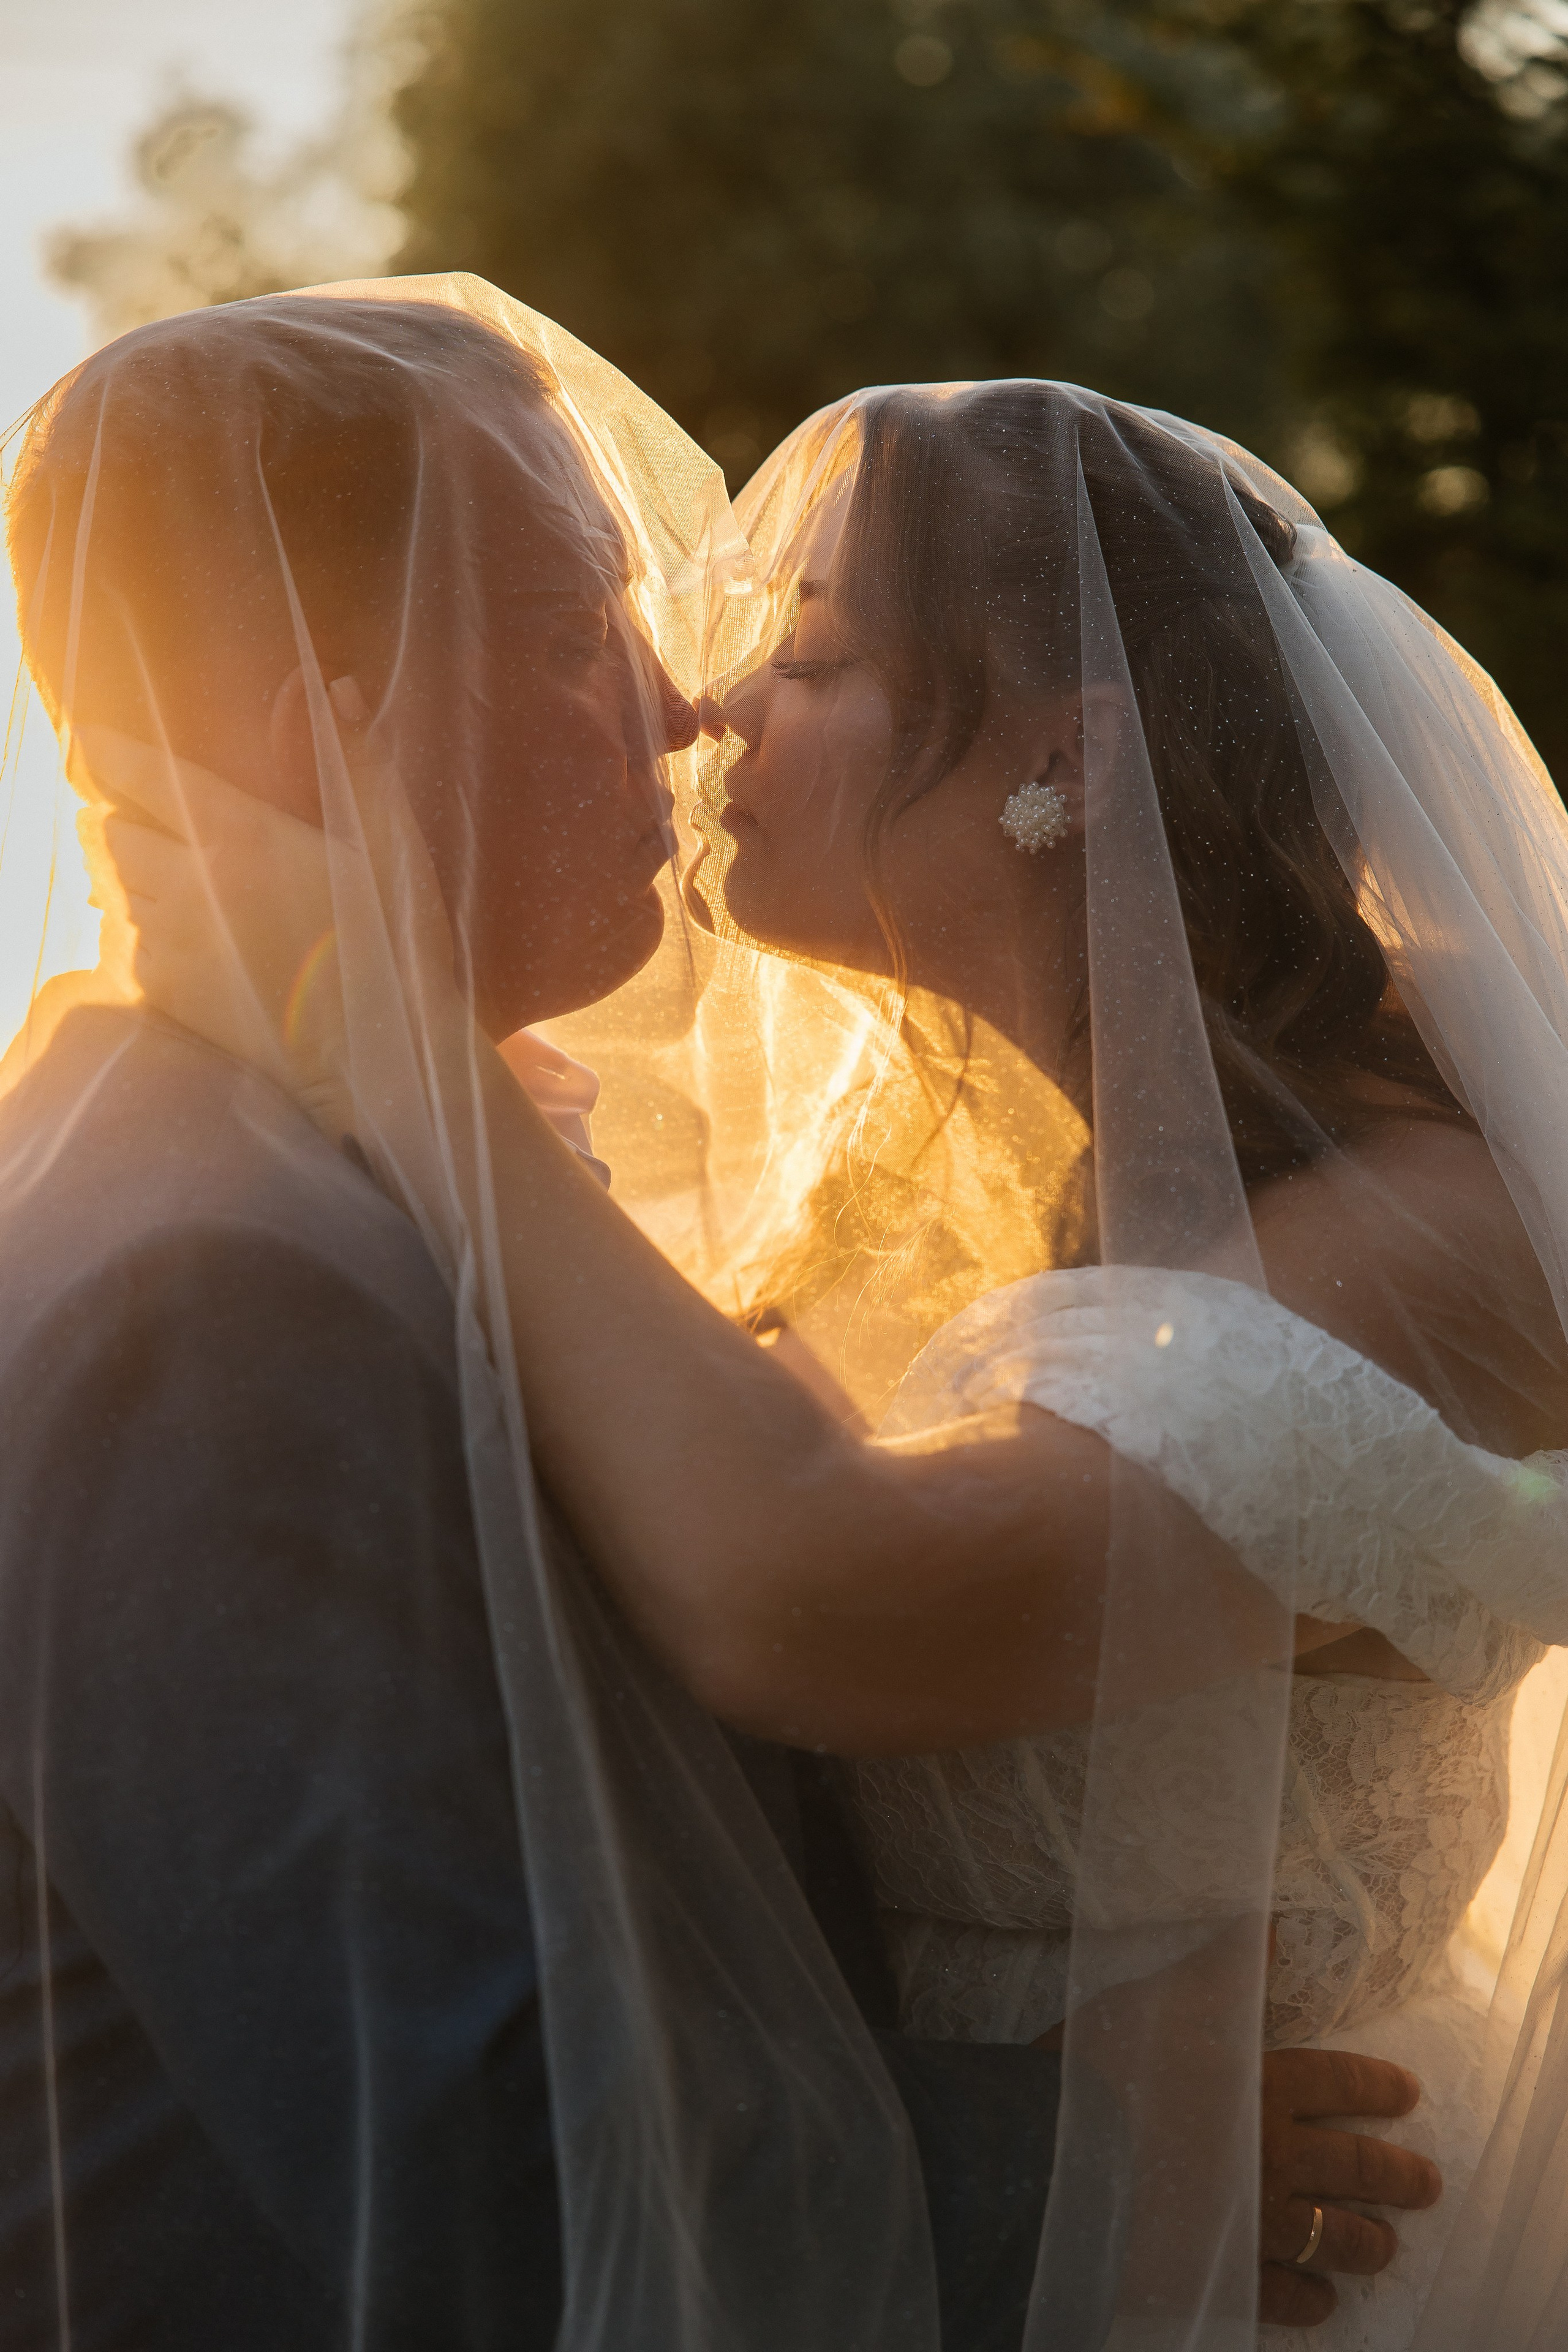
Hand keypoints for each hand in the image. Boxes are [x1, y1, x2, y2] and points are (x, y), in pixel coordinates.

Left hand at [74, 685, 453, 1138]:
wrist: (381, 1057)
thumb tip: (330, 682)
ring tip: (161, 878)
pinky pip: (124, 947)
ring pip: (110, 888)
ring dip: (126, 877)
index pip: (137, 774)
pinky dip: (139, 935)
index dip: (106, 753)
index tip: (91, 743)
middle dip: (118, 819)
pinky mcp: (167, 993)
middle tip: (142, 820)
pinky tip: (179, 938)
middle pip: (106, 831)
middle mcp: (192, 883)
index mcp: (240, 833)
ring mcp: (173, 942)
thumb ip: (354, 758)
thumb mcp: (390, 842)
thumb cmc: (395, 943)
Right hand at [1035, 1925, 1440, 2329]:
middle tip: (1429, 2185)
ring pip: (1331, 2237)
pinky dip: (1308, 2299)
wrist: (1057, 2159)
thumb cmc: (1105, 2065)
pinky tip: (1321, 2301)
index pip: (1338, 2083)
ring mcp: (1253, 2222)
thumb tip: (1268, 1924)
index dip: (1376, 2086)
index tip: (1408, 2094)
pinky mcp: (1222, 2274)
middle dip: (1398, 2175)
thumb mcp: (1162, 1997)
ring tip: (1387, 2246)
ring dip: (1367, 2242)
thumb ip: (1222, 1967)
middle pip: (1354, 2167)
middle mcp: (1273, 2156)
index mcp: (1262, 2085)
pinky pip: (1282, 2296)